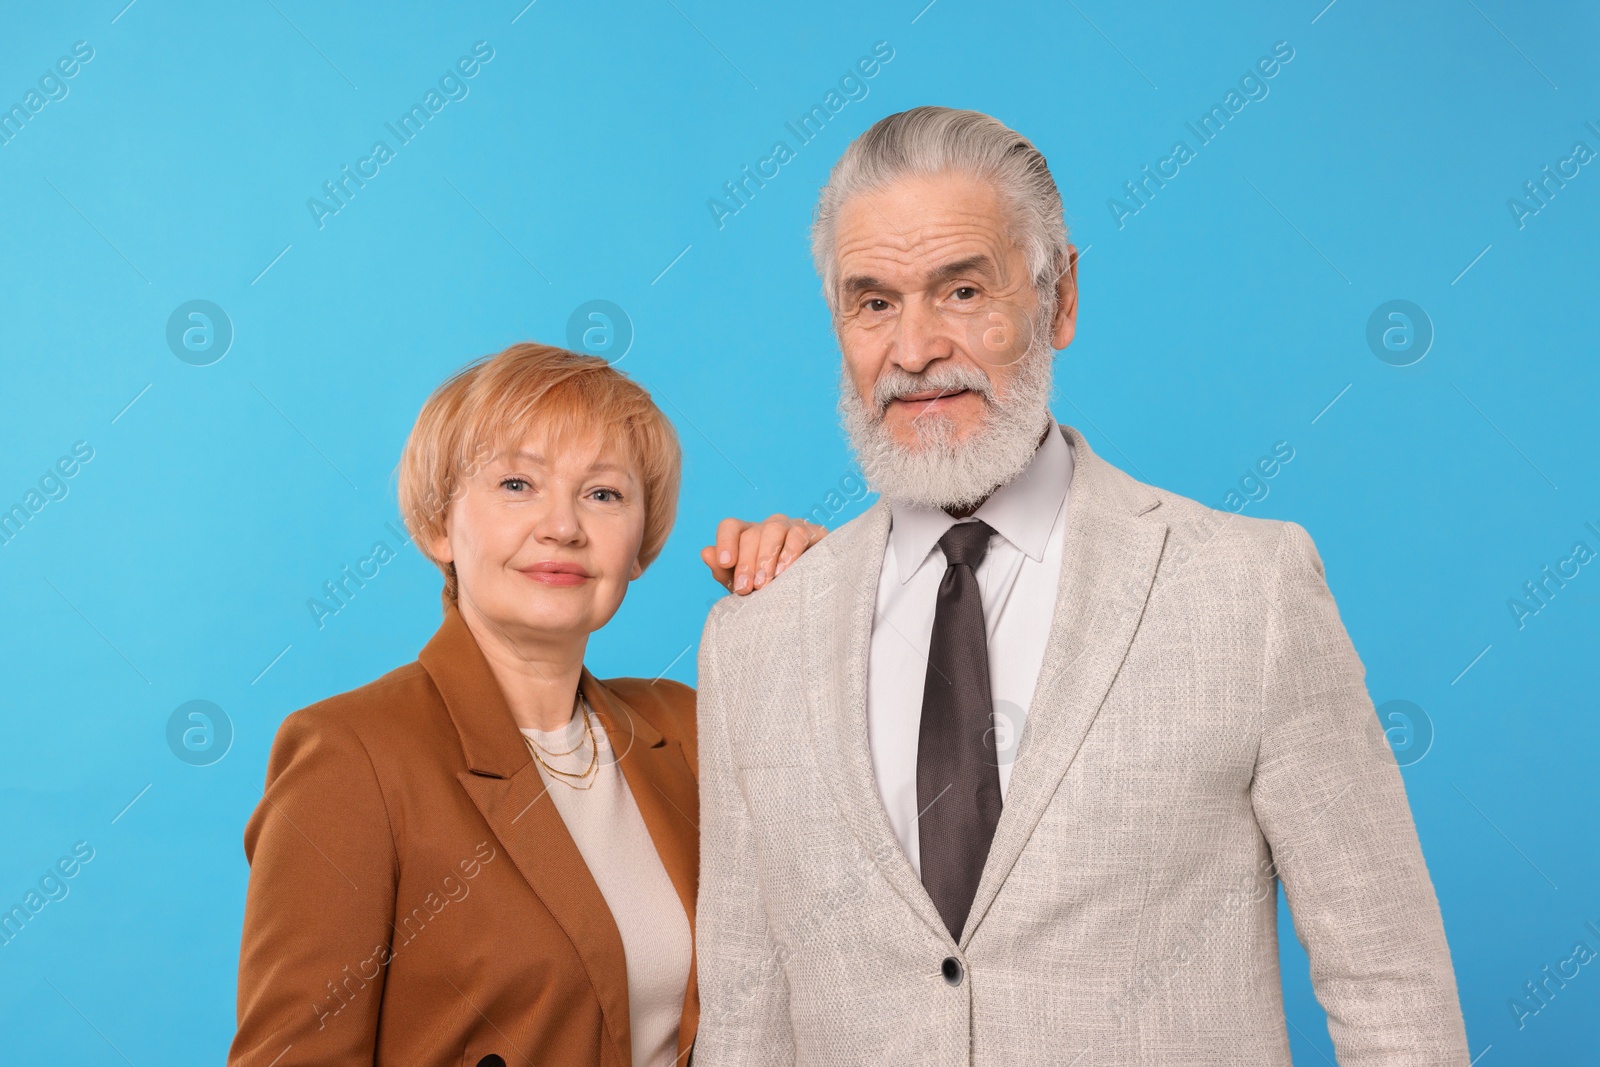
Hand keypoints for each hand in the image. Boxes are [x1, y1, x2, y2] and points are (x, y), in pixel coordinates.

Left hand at [701, 514, 827, 594]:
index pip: (730, 527)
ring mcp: (791, 527)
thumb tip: (706, 552)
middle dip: (746, 562)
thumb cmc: (772, 590)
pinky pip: (798, 535)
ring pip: (774, 529)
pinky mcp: (814, 534)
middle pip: (751, 534)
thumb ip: (724, 572)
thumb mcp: (744, 585)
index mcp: (747, 536)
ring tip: (764, 584)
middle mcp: (768, 527)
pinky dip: (790, 553)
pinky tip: (784, 572)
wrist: (808, 597)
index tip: (726, 563)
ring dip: (766, 558)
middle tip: (745, 588)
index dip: (725, 542)